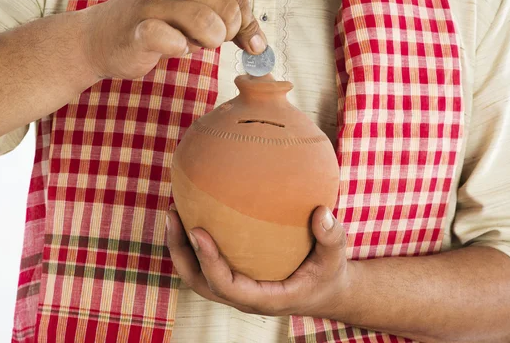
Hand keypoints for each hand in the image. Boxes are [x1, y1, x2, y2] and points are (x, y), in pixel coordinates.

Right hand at [83, 0, 265, 79]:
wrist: (102, 39)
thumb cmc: (158, 26)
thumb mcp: (197, 16)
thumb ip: (231, 24)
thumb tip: (261, 46)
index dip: (244, 22)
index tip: (232, 38)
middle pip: (227, 9)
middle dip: (226, 34)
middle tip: (207, 40)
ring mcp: (152, 2)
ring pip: (207, 22)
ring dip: (206, 42)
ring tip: (189, 43)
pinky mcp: (139, 29)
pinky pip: (172, 40)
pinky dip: (179, 49)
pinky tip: (172, 47)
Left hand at [166, 205, 353, 318]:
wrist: (326, 291)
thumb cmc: (329, 272)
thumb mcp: (336, 256)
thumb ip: (331, 236)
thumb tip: (321, 212)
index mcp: (266, 298)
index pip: (227, 286)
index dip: (208, 261)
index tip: (197, 230)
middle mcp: (245, 298)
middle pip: (200, 283)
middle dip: (182, 252)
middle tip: (174, 214)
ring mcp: (237, 290)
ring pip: (197, 277)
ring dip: (181, 247)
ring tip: (174, 211)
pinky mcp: (236, 278)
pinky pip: (206, 266)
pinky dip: (193, 245)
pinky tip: (193, 215)